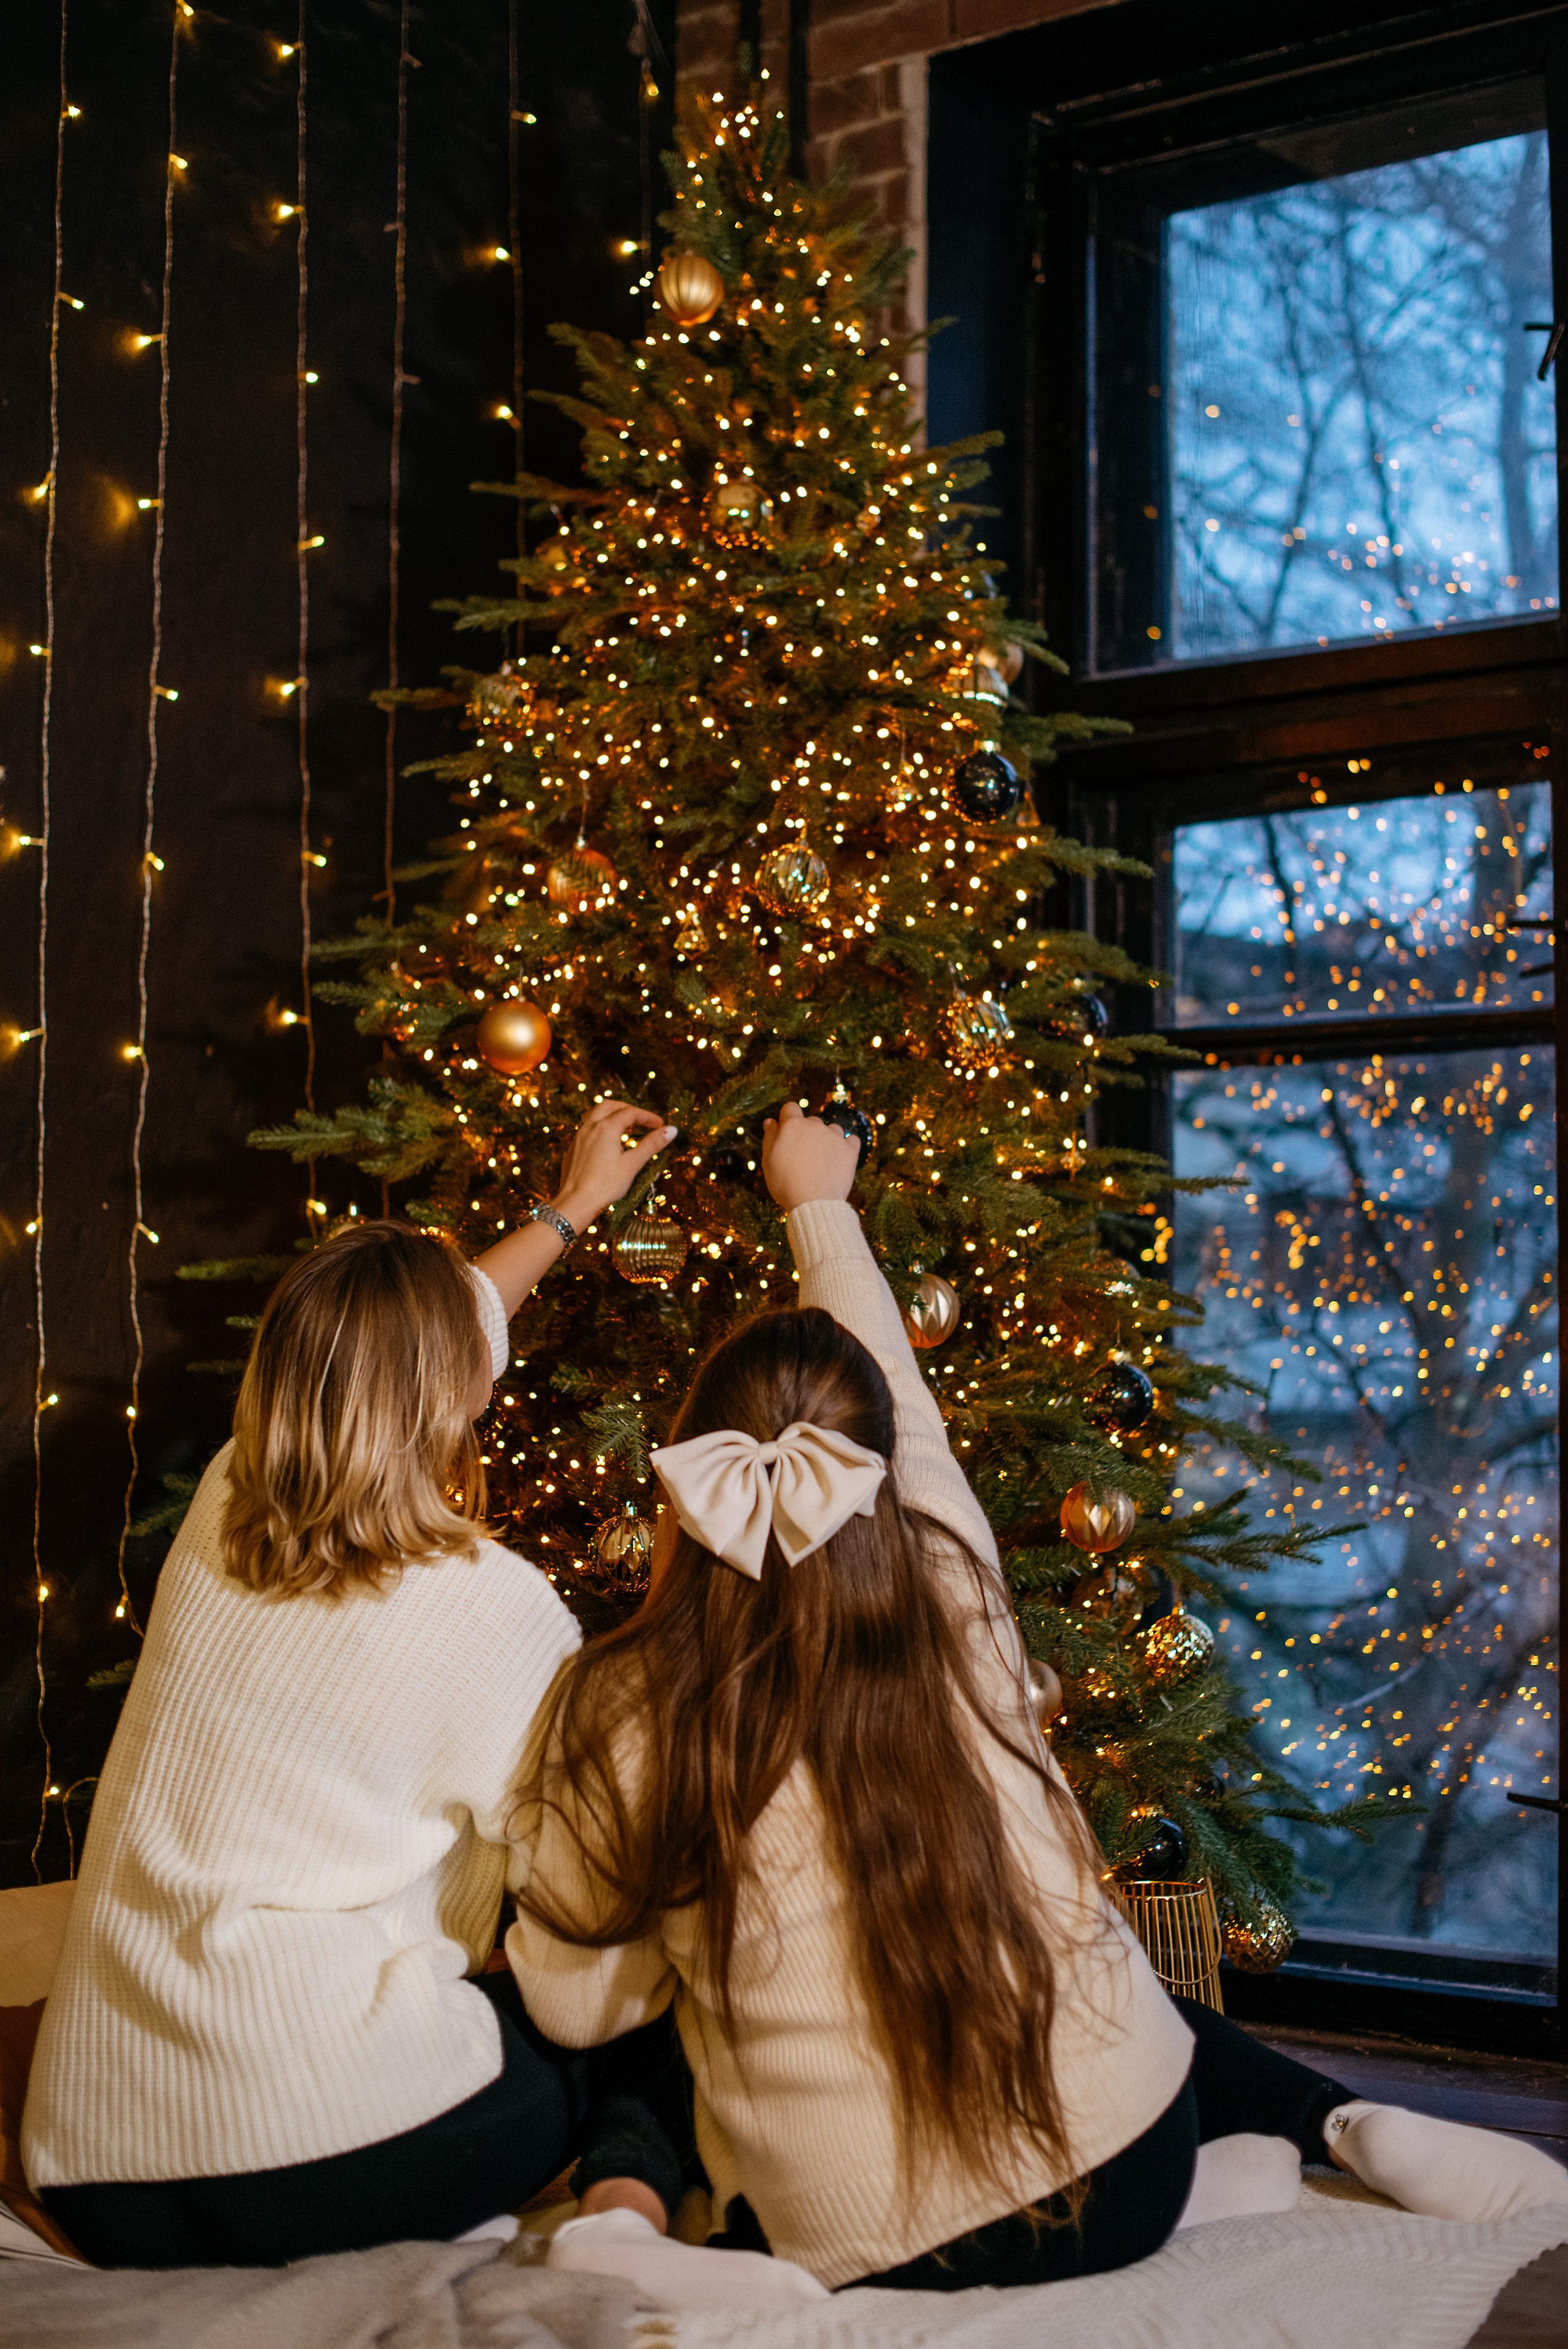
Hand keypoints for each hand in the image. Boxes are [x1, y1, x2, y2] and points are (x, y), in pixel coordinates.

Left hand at [553, 1099, 675, 1229]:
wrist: (575, 1203)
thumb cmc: (605, 1185)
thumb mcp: (632, 1164)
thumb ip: (651, 1144)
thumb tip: (672, 1130)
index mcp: (607, 1128)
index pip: (631, 1112)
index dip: (647, 1116)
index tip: (660, 1125)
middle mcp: (590, 1126)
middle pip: (610, 1105)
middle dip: (627, 1108)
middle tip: (641, 1119)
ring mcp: (579, 1136)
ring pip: (595, 1114)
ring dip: (612, 1114)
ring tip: (625, 1126)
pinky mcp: (573, 1148)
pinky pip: (587, 1127)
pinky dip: (601, 1126)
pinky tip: (607, 1142)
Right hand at [761, 1099, 860, 1211]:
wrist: (813, 1201)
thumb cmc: (785, 1182)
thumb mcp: (768, 1160)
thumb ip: (770, 1137)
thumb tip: (771, 1121)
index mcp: (793, 1125)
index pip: (790, 1108)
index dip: (787, 1119)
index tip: (786, 1133)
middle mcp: (815, 1125)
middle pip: (811, 1121)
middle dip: (807, 1133)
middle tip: (802, 1156)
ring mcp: (835, 1136)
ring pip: (831, 1129)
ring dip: (827, 1138)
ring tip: (822, 1160)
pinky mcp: (850, 1150)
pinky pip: (852, 1140)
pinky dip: (846, 1146)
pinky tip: (840, 1158)